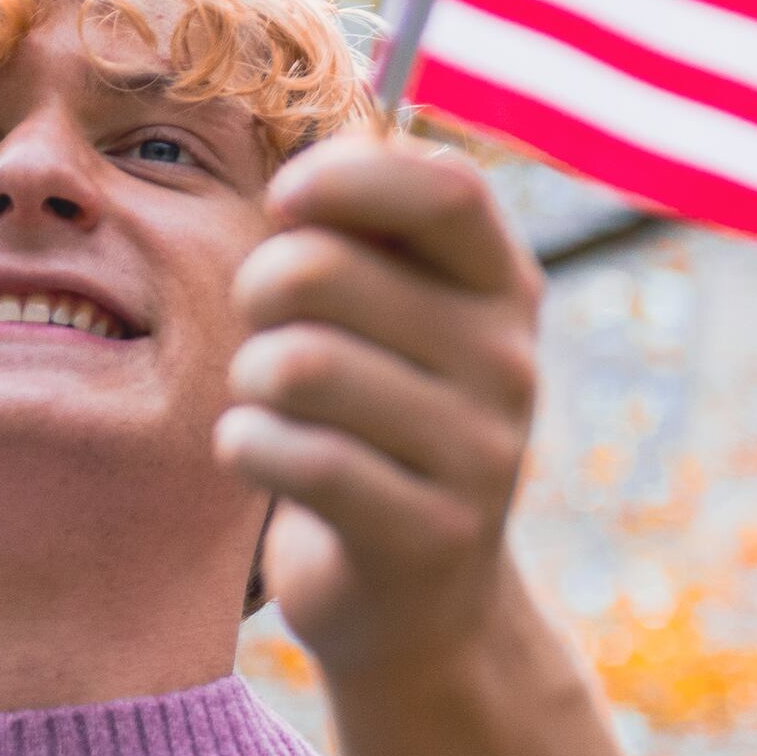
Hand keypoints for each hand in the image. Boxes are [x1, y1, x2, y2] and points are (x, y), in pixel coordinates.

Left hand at [218, 135, 540, 676]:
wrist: (419, 598)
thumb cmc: (374, 420)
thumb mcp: (396, 316)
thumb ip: (362, 232)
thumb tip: (307, 158)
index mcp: (504, 288)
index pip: (444, 187)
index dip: (344, 175)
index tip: (287, 203)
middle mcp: (509, 363)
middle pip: (319, 270)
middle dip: (254, 294)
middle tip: (265, 332)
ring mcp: (481, 453)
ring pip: (296, 365)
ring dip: (248, 382)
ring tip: (269, 403)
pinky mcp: (430, 532)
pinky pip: (291, 454)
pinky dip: (247, 449)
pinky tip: (265, 460)